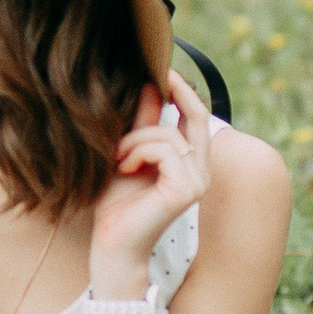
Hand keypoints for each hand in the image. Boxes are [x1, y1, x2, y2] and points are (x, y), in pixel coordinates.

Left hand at [90, 70, 212, 286]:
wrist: (111, 244)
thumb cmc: (116, 205)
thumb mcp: (127, 155)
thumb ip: (142, 124)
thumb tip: (151, 86)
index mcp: (191, 163)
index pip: (196, 118)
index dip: (183, 90)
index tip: (163, 68)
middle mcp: (201, 171)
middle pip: (197, 116)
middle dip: (176, 91)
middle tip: (158, 73)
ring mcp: (198, 181)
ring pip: (169, 135)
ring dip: (136, 140)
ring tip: (118, 158)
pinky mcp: (186, 189)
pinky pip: (165, 150)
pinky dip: (138, 152)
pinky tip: (124, 168)